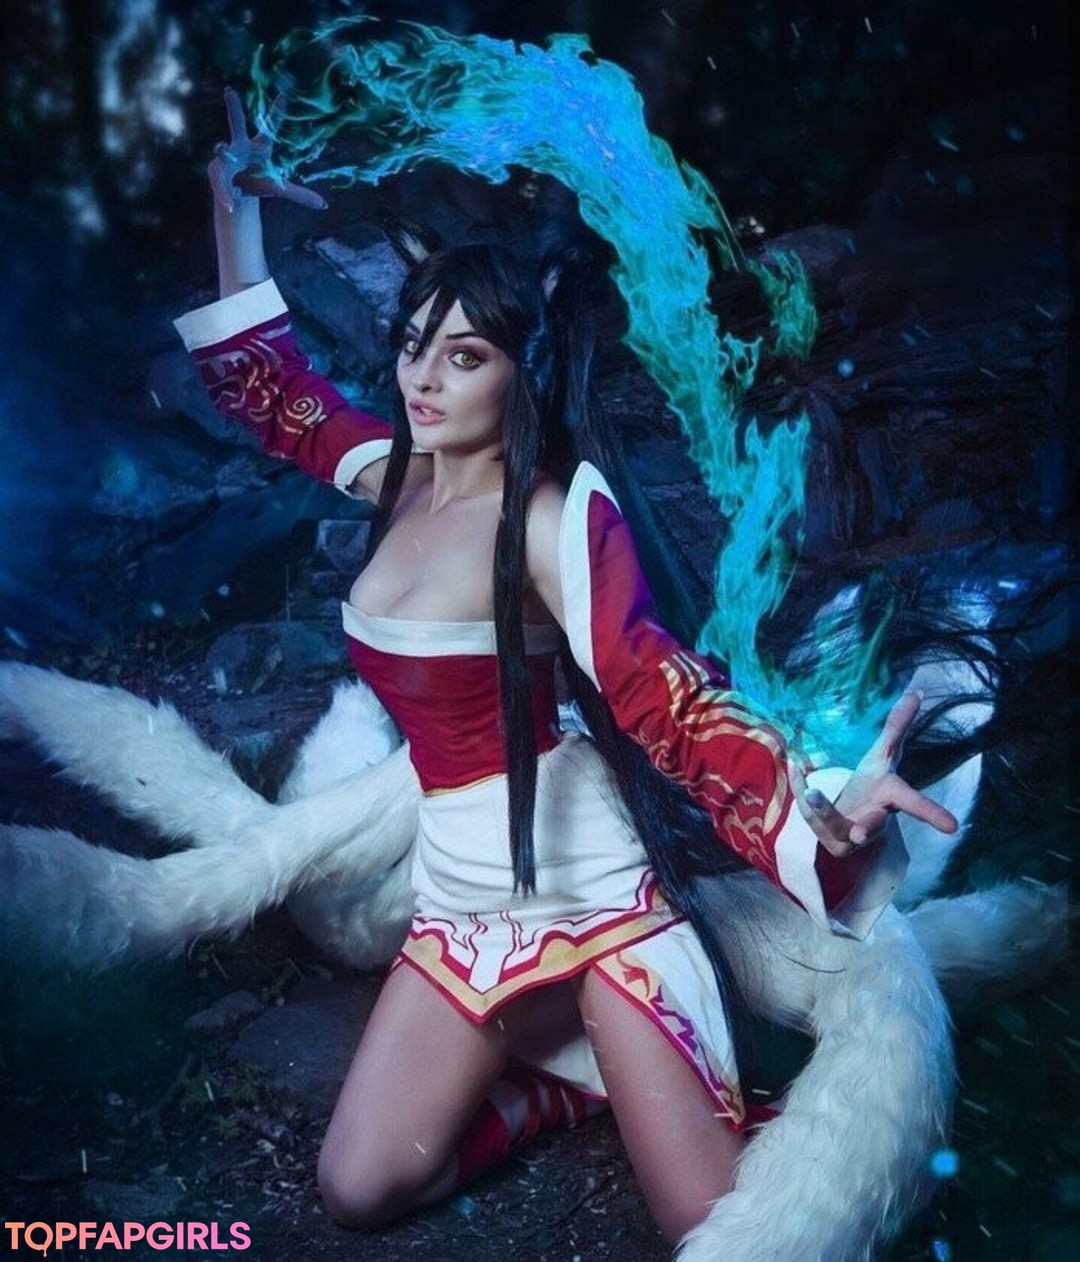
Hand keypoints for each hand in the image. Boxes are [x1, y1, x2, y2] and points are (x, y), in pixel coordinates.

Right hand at [208, 86, 326, 213]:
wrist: (238, 192)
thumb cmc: (259, 182)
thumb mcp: (279, 188)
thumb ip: (300, 195)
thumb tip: (325, 206)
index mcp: (260, 147)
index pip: (270, 128)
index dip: (276, 112)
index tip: (283, 95)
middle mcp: (241, 146)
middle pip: (236, 123)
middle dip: (233, 107)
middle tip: (229, 90)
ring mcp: (226, 157)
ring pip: (223, 151)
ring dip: (222, 149)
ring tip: (220, 147)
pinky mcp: (216, 173)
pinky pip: (222, 185)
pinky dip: (227, 197)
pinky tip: (230, 205)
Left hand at [791, 692, 957, 858]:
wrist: (853, 821)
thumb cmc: (874, 785)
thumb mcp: (884, 754)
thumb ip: (897, 726)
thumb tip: (917, 691)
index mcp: (890, 797)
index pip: (914, 803)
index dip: (932, 813)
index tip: (953, 827)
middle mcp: (873, 819)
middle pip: (872, 824)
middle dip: (865, 827)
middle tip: (860, 832)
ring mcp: (850, 834)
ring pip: (834, 824)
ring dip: (823, 810)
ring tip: (812, 792)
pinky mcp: (829, 838)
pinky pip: (808, 814)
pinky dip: (800, 789)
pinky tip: (795, 764)